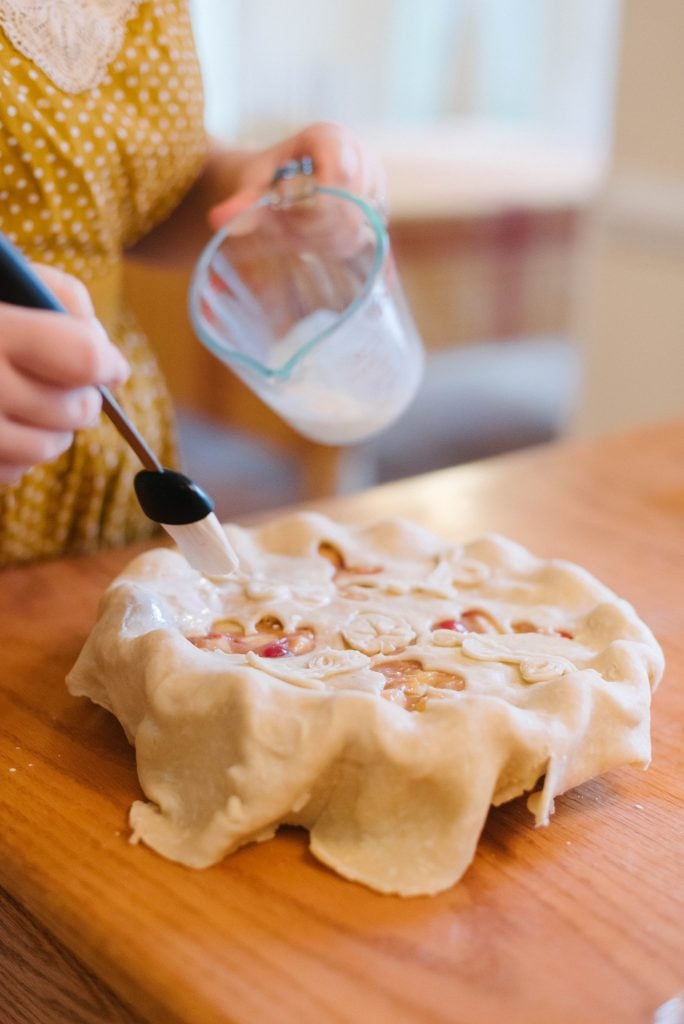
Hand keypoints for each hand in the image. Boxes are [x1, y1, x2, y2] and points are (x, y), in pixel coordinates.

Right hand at [0, 265, 129, 483]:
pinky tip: (3, 426)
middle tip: (74, 388)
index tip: (113, 369)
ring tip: (41, 408)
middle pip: (72, 409)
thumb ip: (61, 299)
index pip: (82, 356)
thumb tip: (106, 357)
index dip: (108, 364)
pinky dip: (16, 455)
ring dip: (56, 431)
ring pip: (46, 448)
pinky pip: (10, 472)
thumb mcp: (7, 278)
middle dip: (83, 399)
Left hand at [208, 121, 385, 229]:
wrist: (283, 181)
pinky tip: (313, 236)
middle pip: (345, 204)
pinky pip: (359, 237)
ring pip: (352, 225)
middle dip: (310, 222)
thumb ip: (242, 203)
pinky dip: (331, 244)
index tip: (286, 201)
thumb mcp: (253, 184)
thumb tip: (217, 221)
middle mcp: (360, 156)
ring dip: (319, 236)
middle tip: (286, 219)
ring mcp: (373, 184)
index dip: (313, 197)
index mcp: (330, 137)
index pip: (339, 172)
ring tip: (297, 225)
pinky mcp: (376, 210)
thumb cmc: (266, 178)